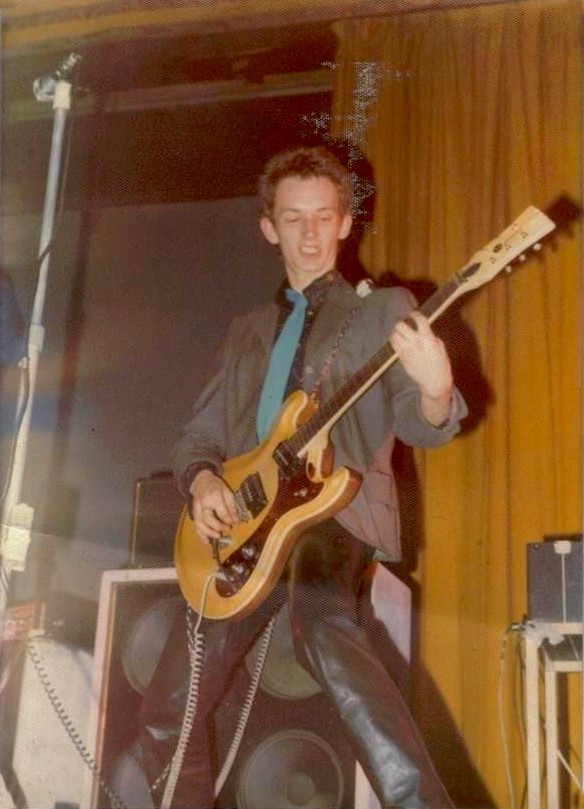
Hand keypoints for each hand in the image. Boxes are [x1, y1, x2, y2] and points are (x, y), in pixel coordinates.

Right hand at [190, 469, 236, 541]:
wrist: (201, 481)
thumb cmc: (215, 486)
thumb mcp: (227, 492)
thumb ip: (231, 506)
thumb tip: (236, 520)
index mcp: (213, 497)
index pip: (221, 512)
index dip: (228, 520)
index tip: (233, 523)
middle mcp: (203, 504)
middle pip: (208, 518)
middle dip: (218, 526)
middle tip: (227, 529)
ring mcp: (196, 509)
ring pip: (199, 524)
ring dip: (208, 532)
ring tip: (218, 536)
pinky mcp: (194, 513)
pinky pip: (195, 526)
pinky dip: (200, 535)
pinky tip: (206, 541)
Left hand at [390, 311, 453, 425]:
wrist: (434, 381)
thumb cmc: (441, 364)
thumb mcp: (440, 347)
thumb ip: (431, 337)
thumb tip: (424, 331)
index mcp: (428, 338)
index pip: (419, 320)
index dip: (414, 314)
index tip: (413, 313)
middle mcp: (415, 342)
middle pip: (401, 325)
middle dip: (402, 322)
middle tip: (405, 323)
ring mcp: (406, 350)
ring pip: (394, 334)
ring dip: (396, 331)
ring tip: (400, 332)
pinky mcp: (401, 357)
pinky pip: (393, 344)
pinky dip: (394, 340)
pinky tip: (398, 340)